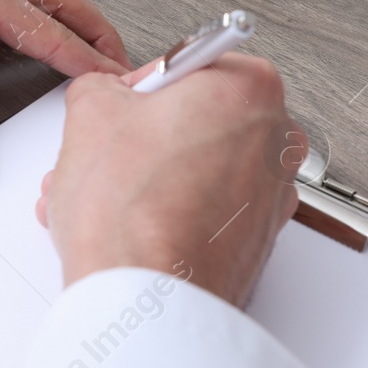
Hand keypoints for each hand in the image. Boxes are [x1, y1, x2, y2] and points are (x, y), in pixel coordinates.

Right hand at [37, 54, 303, 305]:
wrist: (146, 302)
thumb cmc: (133, 216)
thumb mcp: (90, 111)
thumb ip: (103, 86)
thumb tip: (105, 95)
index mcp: (250, 87)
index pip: (188, 65)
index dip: (141, 88)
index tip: (123, 107)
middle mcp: (277, 139)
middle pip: (196, 118)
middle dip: (142, 137)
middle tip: (109, 152)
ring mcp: (273, 195)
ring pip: (198, 167)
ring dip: (147, 177)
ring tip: (104, 196)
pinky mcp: (258, 241)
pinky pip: (207, 209)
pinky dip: (169, 212)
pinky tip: (127, 225)